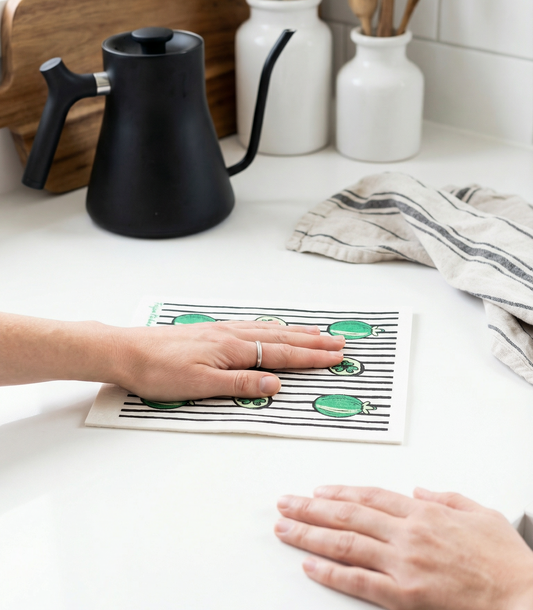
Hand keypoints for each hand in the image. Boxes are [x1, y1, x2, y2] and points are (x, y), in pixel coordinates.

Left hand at [113, 319, 344, 399]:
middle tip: (338, 342)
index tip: (334, 356)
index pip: (281, 353)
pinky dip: (272, 328)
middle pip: (280, 337)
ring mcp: (221, 331)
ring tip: (316, 333)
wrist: (127, 352)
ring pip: (267, 330)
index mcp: (232, 348)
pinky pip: (252, 327)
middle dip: (312, 341)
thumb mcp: (200, 386)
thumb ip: (240, 385)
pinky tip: (273, 328)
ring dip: (296, 332)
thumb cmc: (158, 371)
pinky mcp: (211, 331)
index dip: (310, 357)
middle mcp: (231, 335)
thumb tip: (275, 385)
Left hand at [275, 485, 532, 609]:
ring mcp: (403, 563)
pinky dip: (330, 573)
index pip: (370, 496)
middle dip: (311, 508)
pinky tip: (309, 566)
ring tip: (285, 528)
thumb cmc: (504, 560)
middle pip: (348, 515)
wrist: (521, 597)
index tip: (317, 490)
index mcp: (424, 512)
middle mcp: (408, 533)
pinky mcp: (404, 594)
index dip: (339, 492)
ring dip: (310, 534)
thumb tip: (419, 490)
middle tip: (285, 503)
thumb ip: (446, 498)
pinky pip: (358, 581)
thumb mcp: (480, 512)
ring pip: (345, 543)